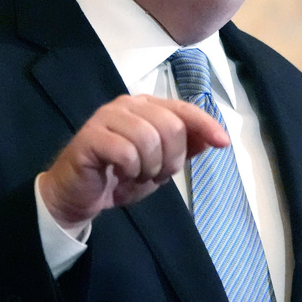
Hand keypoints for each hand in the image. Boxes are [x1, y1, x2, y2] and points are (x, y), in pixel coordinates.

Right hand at [38, 94, 228, 230]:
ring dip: (149, 167)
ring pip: (148, 138)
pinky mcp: (90, 136)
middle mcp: (127, 105)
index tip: (223, 143)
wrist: (78, 196)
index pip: (183, 109)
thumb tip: (214, 137)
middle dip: (171, 159)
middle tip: (155, 175)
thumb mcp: (160, 166)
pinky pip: (125, 151)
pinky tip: (121, 175)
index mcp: (146, 106)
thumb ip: (185, 148)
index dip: (205, 124)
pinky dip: (130, 170)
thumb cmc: (119, 176)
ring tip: (137, 176)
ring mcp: (106, 117)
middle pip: (170, 125)